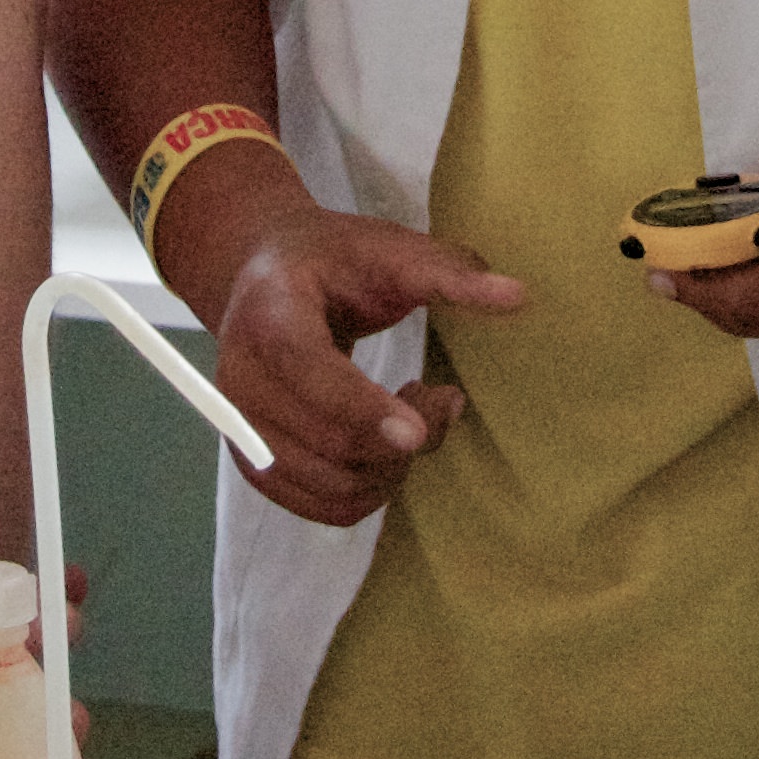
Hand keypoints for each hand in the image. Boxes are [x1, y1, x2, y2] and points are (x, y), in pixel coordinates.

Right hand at [168, 152, 524, 529]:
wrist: (262, 275)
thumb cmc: (334, 262)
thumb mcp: (388, 250)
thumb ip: (449, 273)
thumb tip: (518, 297)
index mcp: (269, 314)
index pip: (309, 372)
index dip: (363, 408)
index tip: (419, 432)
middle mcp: (240, 378)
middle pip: (330, 442)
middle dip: (405, 437)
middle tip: (443, 398)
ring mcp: (240, 427)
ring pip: (331, 485)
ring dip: (391, 468)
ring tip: (410, 419)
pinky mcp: (252, 462)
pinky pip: (321, 507)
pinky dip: (369, 492)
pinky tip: (384, 450)